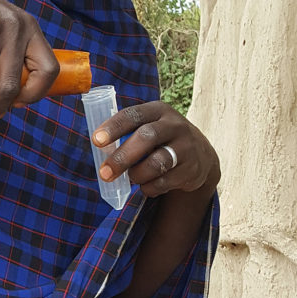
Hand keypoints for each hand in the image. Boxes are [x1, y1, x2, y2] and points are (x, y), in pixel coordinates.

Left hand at [94, 101, 219, 197]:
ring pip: (157, 162)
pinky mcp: (192, 169)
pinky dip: (150, 187)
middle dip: (122, 157)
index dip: (114, 127)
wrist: (200, 155)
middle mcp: (174, 125)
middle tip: (104, 173)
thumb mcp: (150, 126)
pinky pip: (165, 181)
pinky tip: (146, 186)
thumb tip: (100, 149)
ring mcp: (186, 147)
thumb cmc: (161, 139)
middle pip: (146, 138)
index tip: (96, 140)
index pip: (134, 115)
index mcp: (158, 110)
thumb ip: (128, 133)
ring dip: (137, 174)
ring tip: (130, 178)